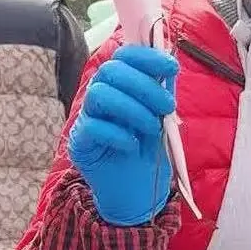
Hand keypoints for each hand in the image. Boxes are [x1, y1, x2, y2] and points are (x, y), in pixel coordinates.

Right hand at [68, 44, 177, 226]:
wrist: (138, 193)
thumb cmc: (148, 152)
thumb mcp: (161, 118)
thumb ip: (162, 92)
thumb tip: (169, 64)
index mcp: (120, 85)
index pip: (124, 56)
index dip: (146, 56)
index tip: (171, 68)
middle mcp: (99, 96)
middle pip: (110, 71)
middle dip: (144, 85)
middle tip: (167, 106)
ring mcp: (86, 118)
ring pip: (99, 94)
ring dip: (132, 109)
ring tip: (152, 128)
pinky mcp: (79, 142)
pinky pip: (92, 127)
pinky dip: (118, 134)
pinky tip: (132, 146)